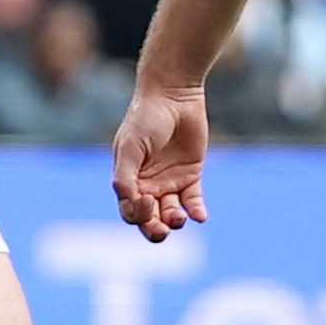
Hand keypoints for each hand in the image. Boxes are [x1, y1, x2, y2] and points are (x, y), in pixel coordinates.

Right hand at [111, 78, 210, 243]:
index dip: (136, 214)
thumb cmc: (145, 118)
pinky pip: (193, 200)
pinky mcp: (191, 174)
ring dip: (175, 221)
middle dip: (154, 229)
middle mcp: (148, 184)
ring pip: (171, 213)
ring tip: (181, 218)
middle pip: (149, 219)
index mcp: (129, 180)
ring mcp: (169, 181)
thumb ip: (126, 176)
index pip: (130, 211)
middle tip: (163, 229)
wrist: (173, 95)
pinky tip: (199, 215)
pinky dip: (196, 211)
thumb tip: (128, 202)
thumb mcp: (131, 146)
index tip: (146, 200)